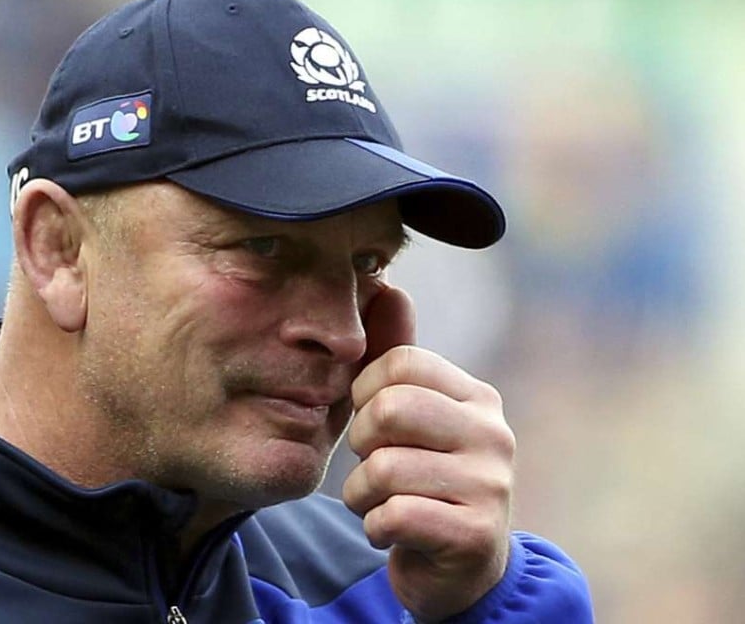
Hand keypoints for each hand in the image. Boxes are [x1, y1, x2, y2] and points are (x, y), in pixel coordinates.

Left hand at [342, 285, 514, 621]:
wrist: (457, 571)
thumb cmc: (423, 479)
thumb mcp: (411, 417)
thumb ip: (397, 355)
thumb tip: (388, 284)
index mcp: (477, 397)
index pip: (401, 364)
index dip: (365, 391)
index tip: (372, 422)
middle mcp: (494, 434)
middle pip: (390, 409)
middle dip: (361, 442)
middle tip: (373, 464)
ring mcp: (491, 485)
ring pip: (384, 467)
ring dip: (361, 494)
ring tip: (382, 502)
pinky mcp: (475, 535)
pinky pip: (394, 515)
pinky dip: (376, 527)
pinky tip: (393, 531)